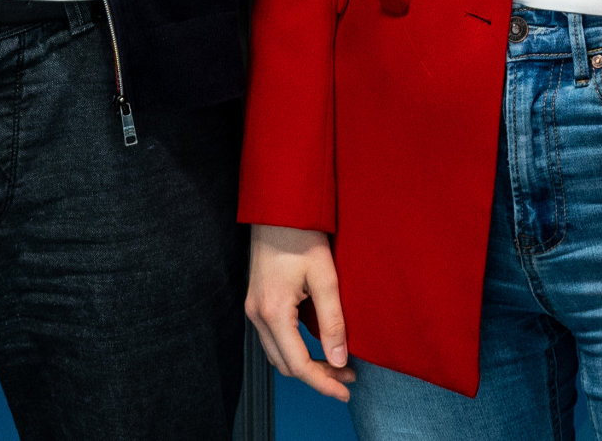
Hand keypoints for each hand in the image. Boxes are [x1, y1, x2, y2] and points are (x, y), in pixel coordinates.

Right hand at [245, 224, 355, 401]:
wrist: (278, 209)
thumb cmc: (302, 237)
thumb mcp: (325, 279)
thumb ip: (333, 322)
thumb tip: (340, 359)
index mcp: (274, 312)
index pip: (298, 365)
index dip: (323, 383)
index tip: (345, 391)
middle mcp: (257, 316)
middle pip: (286, 365)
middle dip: (317, 376)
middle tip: (348, 375)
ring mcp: (253, 309)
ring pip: (278, 354)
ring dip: (306, 364)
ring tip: (337, 363)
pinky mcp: (256, 302)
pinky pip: (274, 339)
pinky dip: (295, 349)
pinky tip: (316, 344)